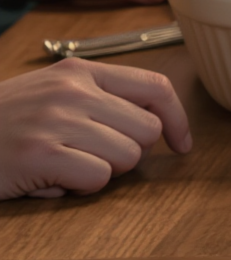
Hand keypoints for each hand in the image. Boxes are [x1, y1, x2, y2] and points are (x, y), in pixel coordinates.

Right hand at [0, 60, 191, 199]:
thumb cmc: (6, 121)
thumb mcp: (53, 92)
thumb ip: (101, 99)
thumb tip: (156, 124)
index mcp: (82, 71)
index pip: (155, 88)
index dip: (177, 120)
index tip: (182, 144)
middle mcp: (74, 91)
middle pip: (146, 131)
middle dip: (127, 154)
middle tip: (92, 158)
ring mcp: (57, 121)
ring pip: (126, 158)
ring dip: (102, 172)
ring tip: (66, 166)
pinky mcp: (41, 154)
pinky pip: (96, 180)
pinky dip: (79, 188)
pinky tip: (50, 180)